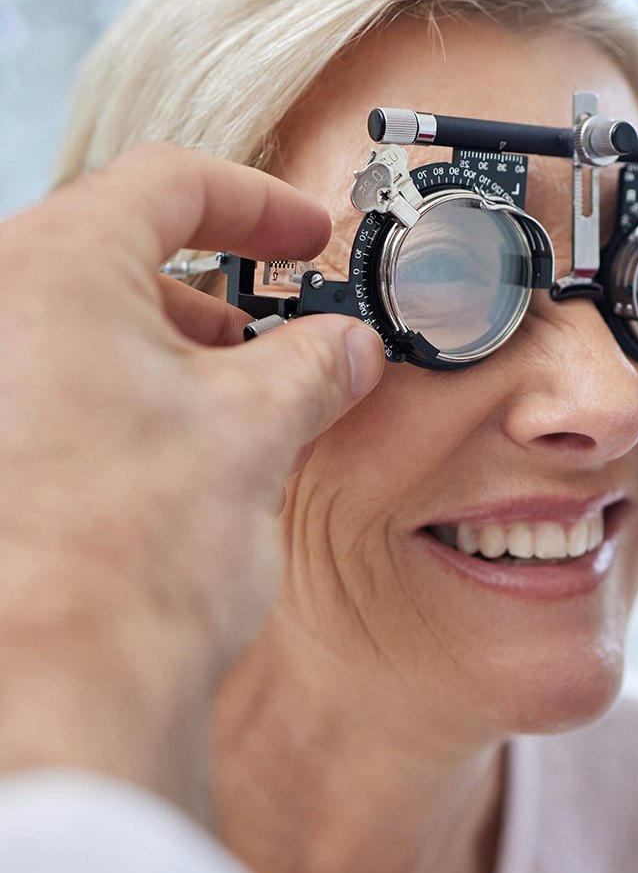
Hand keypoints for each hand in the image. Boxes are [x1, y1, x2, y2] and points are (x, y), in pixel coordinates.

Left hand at [0, 144, 382, 817]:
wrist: (56, 687)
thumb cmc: (128, 553)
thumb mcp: (257, 430)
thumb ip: (314, 366)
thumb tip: (349, 350)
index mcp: (53, 268)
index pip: (171, 185)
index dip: (259, 203)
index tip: (305, 234)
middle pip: (125, 255)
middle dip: (220, 296)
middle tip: (284, 337)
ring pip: (93, 325)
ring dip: (181, 352)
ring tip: (244, 406)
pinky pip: (66, 384)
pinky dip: (136, 396)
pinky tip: (187, 450)